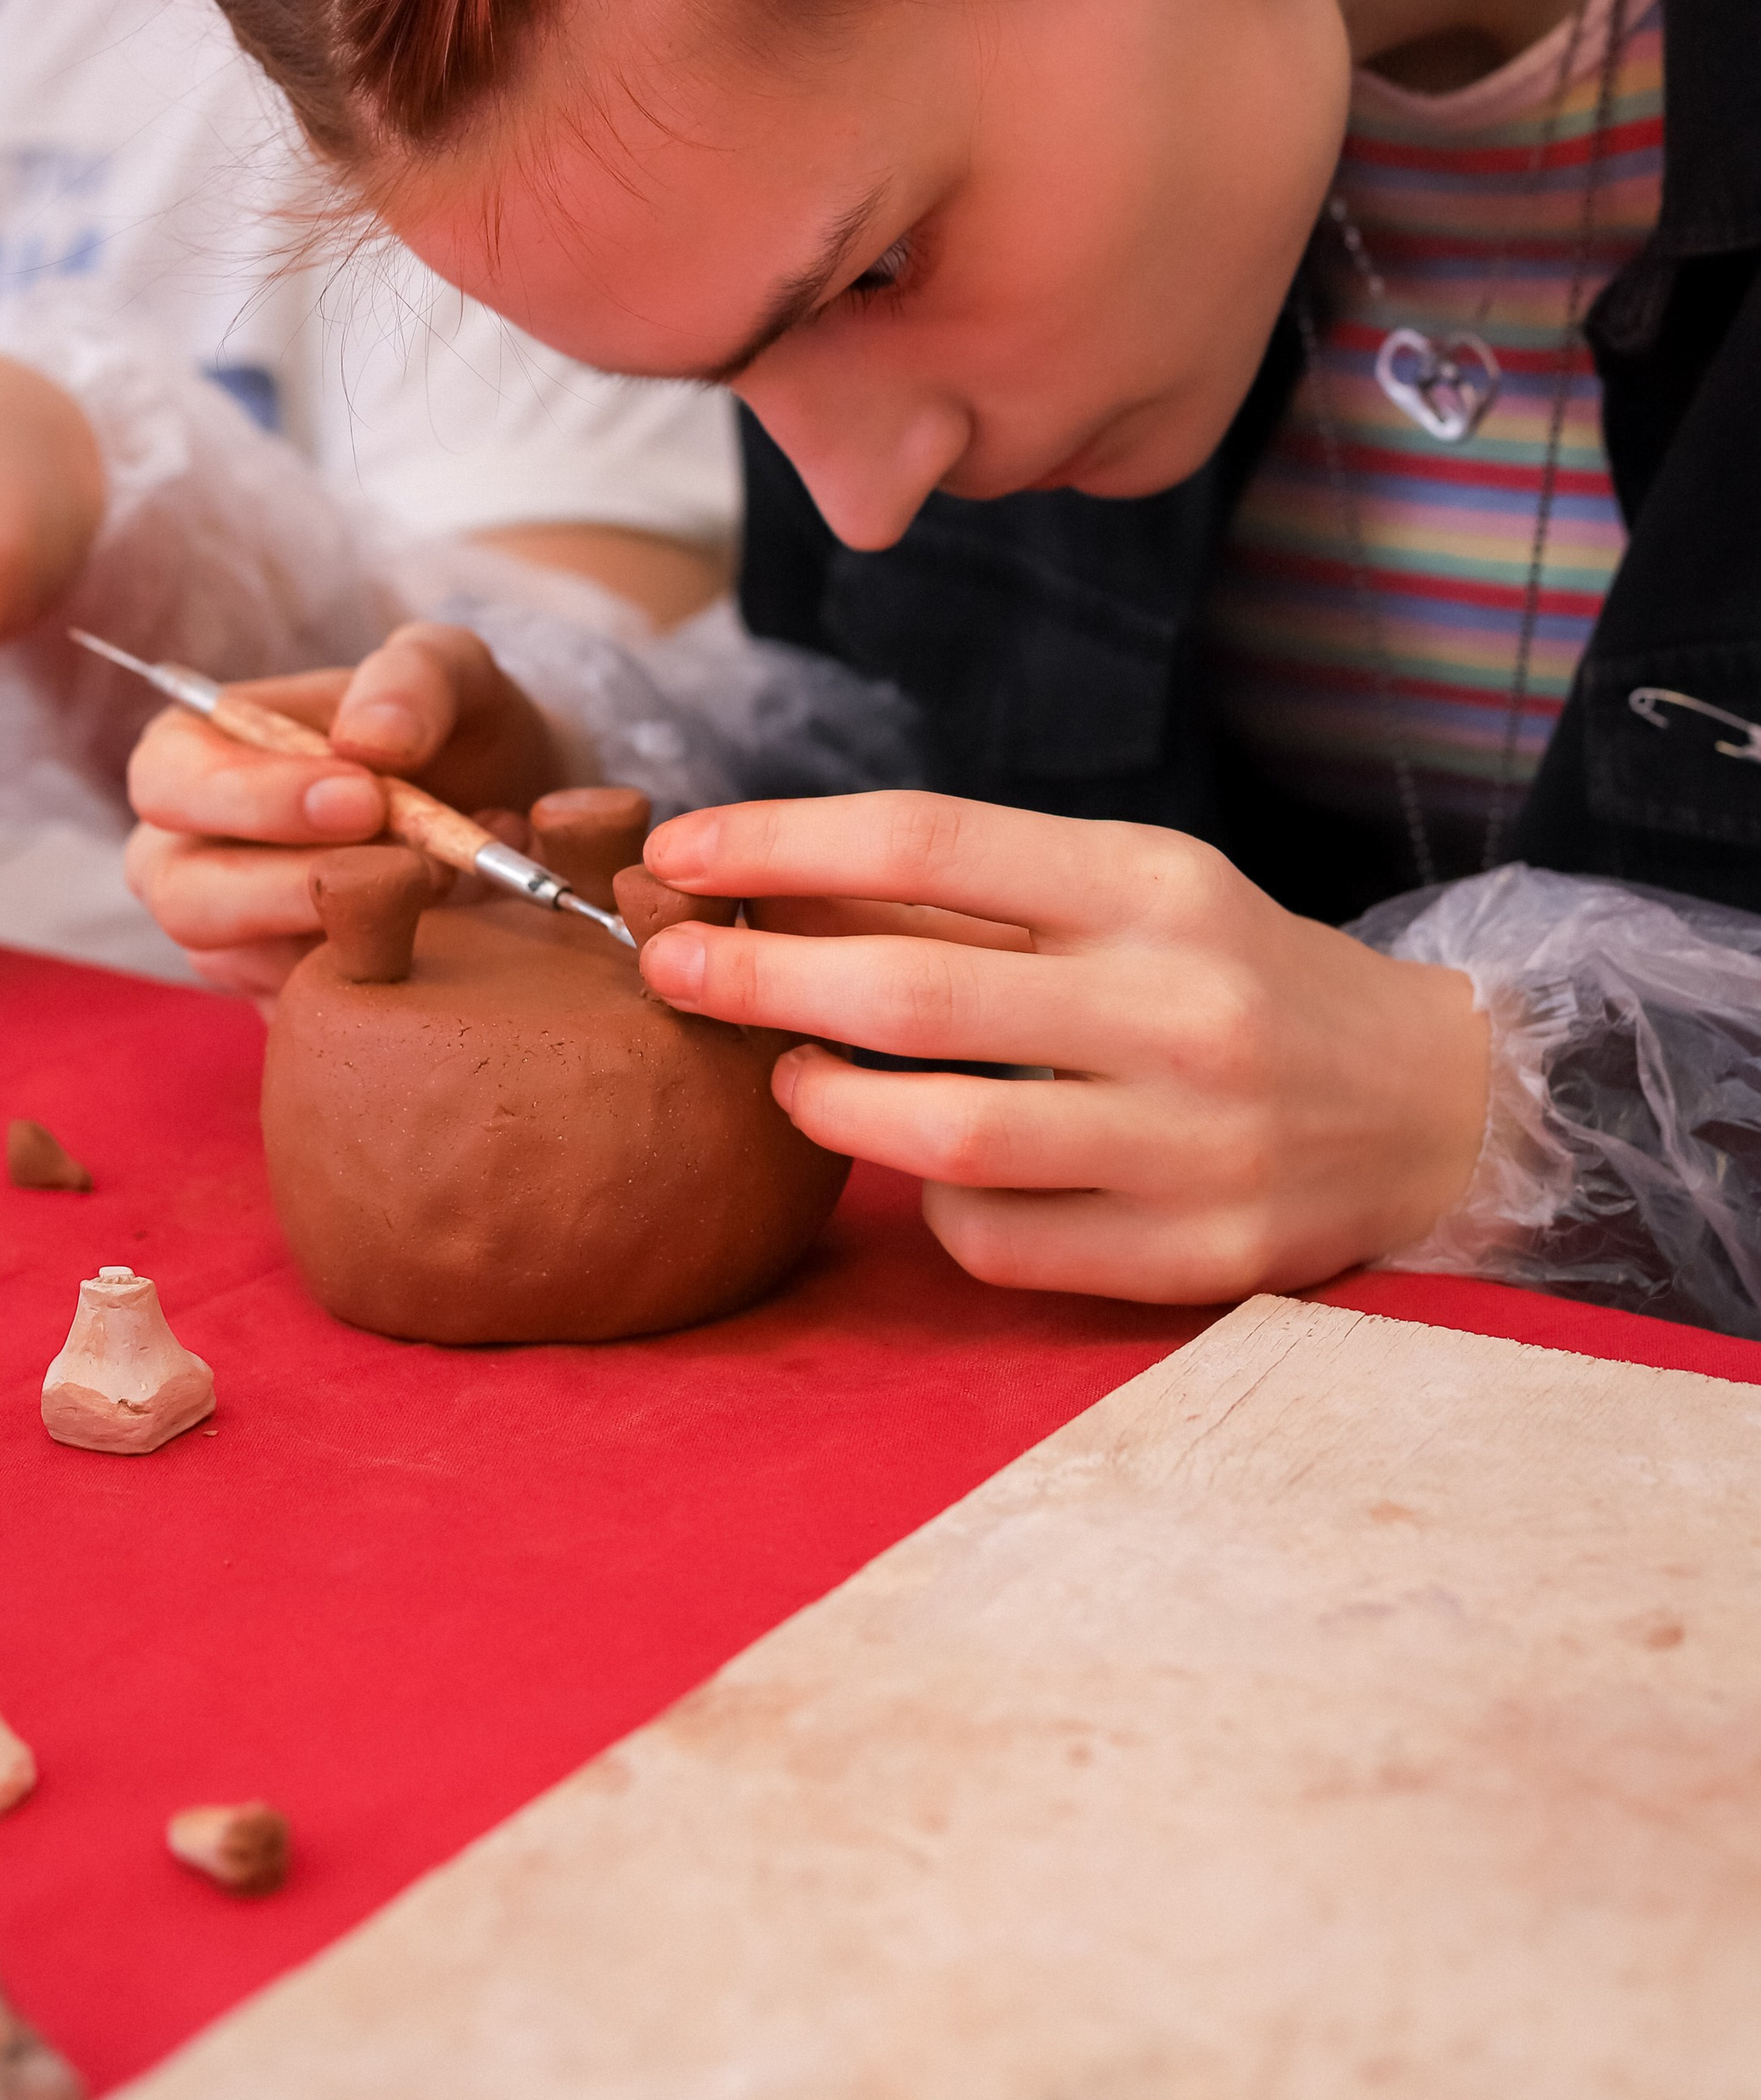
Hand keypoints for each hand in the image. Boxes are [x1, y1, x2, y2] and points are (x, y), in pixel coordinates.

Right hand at [123, 622, 567, 996]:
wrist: (501, 803)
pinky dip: (373, 973)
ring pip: (241, 963)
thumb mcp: (449, 668)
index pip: (169, 780)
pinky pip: (298, 1010)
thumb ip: (413, 678)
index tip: (363, 798)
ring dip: (348, 932)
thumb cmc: (443, 725)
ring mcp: (227, 933)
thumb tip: (369, 740)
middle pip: (184, 893)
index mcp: (194, 752)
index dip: (254, 796)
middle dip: (297, 886)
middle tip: (411, 864)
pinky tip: (444, 930)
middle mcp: (186, 850)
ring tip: (448, 884)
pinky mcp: (276, 995)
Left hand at [638, 793, 1490, 1302]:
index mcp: (1156, 887)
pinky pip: (1001, 1240)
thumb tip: (766, 888)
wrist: (1431, 1104)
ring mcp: (1191, 1145)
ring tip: (787, 1078)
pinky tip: (930, 1170)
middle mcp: (1177, 1009)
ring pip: (942, 1137)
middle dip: (756, 979)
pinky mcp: (1196, 1255)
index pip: (929, 844)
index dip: (782, 845)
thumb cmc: (1236, 978)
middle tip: (669, 967)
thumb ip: (970, 899)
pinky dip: (934, 1204)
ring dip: (825, 1104)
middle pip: (910, 996)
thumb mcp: (1130, 894)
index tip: (684, 849)